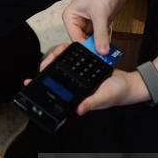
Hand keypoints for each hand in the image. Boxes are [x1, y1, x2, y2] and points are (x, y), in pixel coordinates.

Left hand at [24, 44, 148, 115]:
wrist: (129, 84)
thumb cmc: (118, 94)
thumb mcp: (104, 98)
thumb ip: (92, 103)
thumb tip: (79, 110)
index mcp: (75, 97)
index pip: (55, 93)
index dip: (42, 88)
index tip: (29, 81)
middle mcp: (74, 88)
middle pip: (55, 77)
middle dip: (48, 67)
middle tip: (46, 60)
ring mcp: (78, 79)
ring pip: (61, 67)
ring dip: (56, 59)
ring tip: (57, 51)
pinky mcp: (83, 70)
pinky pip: (72, 62)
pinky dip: (68, 54)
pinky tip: (66, 48)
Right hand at [62, 0, 128, 54]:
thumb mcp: (100, 14)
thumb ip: (101, 35)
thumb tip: (102, 51)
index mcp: (70, 17)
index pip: (75, 39)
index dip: (85, 48)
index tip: (94, 56)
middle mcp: (78, 21)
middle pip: (84, 40)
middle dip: (93, 47)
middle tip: (101, 56)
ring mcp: (90, 22)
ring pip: (93, 39)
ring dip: (100, 45)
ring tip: (106, 53)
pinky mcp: (100, 22)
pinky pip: (102, 36)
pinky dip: (106, 40)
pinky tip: (110, 47)